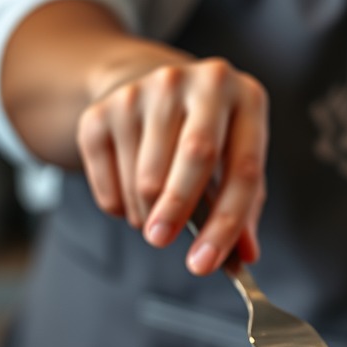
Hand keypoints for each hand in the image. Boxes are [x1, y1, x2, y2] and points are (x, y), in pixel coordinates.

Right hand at [76, 56, 268, 274]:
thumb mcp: (236, 161)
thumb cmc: (210, 135)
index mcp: (245, 98)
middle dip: (177, 210)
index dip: (226, 223)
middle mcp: (197, 83)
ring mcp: (146, 91)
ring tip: (157, 211)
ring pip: (144, 177)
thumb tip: (244, 258)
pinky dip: (119, 205)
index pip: (243, 171)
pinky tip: (131, 190)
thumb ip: (244, 210)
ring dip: (148, 215)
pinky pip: (106, 179)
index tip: (205, 263)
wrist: (152, 88)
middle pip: (193, 156)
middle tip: (162, 242)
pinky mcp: (102, 109)